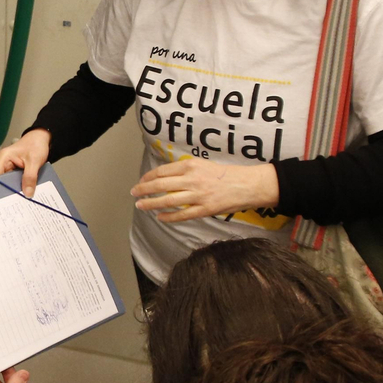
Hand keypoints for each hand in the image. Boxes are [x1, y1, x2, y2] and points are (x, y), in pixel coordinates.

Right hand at [0, 129, 50, 197]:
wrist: (41, 139)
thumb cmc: (36, 144)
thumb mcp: (34, 161)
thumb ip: (30, 177)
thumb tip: (27, 193)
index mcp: (3, 158)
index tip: (3, 198)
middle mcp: (3, 163)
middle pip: (0, 181)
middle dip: (7, 191)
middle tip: (15, 201)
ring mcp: (8, 167)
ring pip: (8, 183)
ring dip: (14, 189)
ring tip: (20, 198)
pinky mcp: (14, 171)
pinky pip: (14, 181)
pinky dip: (19, 186)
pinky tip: (24, 192)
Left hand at [131, 157, 278, 222]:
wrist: (248, 185)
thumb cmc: (226, 175)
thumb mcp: (204, 165)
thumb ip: (186, 171)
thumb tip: (166, 177)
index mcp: (191, 166)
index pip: (162, 171)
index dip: (148, 177)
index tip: (141, 181)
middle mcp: (192, 179)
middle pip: (160, 185)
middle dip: (143, 189)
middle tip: (134, 193)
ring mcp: (198, 196)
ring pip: (168, 200)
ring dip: (151, 203)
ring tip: (140, 206)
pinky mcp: (205, 209)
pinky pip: (182, 215)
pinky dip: (168, 216)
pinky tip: (160, 217)